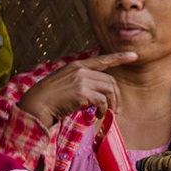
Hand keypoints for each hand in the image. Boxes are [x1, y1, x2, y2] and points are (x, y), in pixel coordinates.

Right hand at [18, 53, 138, 125]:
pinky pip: (102, 101)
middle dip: (116, 96)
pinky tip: (98, 115)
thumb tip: (99, 95)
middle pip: (110, 80)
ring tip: (107, 113)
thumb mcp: (65, 82)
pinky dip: (104, 110)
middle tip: (116, 109)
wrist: (37, 104)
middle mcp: (81, 70)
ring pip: (109, 90)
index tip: (134, 56)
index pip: (102, 59)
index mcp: (77, 65)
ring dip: (111, 104)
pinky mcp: (82, 93)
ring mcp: (81, 80)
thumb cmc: (50, 98)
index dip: (119, 57)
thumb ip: (81, 82)